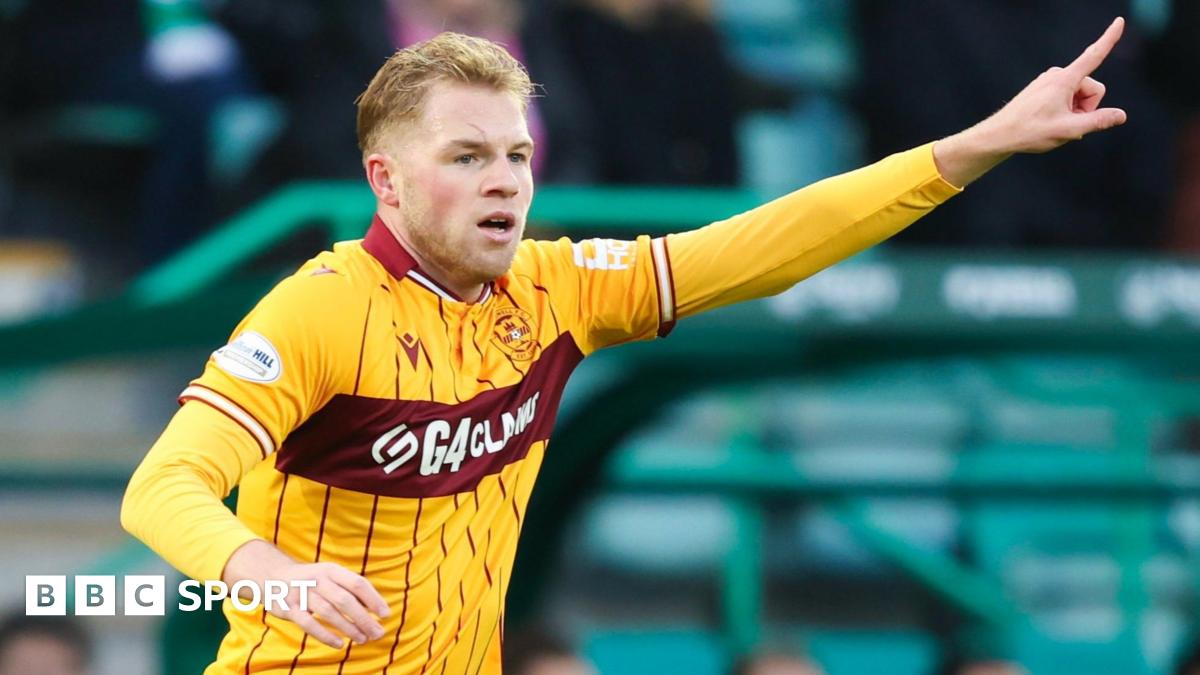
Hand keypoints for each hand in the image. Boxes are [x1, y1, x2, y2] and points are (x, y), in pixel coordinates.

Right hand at [268, 561, 390, 648]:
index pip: (357, 583)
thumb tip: (376, 609)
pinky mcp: (289, 608)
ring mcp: (302, 593)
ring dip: (348, 628)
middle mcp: (318, 579)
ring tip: (363, 640)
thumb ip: (349, 589)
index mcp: (332, 570)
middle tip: (377, 633)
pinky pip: (308, 624)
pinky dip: (325, 635)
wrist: (273, 576)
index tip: (386, 615)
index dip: (373, 599)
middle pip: (345, 600)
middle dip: (363, 618)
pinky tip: (339, 644)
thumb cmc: (312, 580)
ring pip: (328, 612)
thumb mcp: (330, 576)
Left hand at [933, 17, 1127, 186]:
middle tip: (1066, 124)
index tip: (1120, 21)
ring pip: (1080, 94)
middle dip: (1086, 108)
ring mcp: (1050, 80)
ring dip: (1075, 111)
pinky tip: (1049, 120)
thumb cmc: (1030, 132)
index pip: (1094, 56)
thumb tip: (1121, 115)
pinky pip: (1067, 96)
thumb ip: (1097, 121)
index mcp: (1064, 80)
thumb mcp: (1068, 130)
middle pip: (1092, 89)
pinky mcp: (1044, 87)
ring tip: (1055, 123)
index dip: (1109, 39)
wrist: (999, 135)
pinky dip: (1065, 110)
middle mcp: (1057, 75)